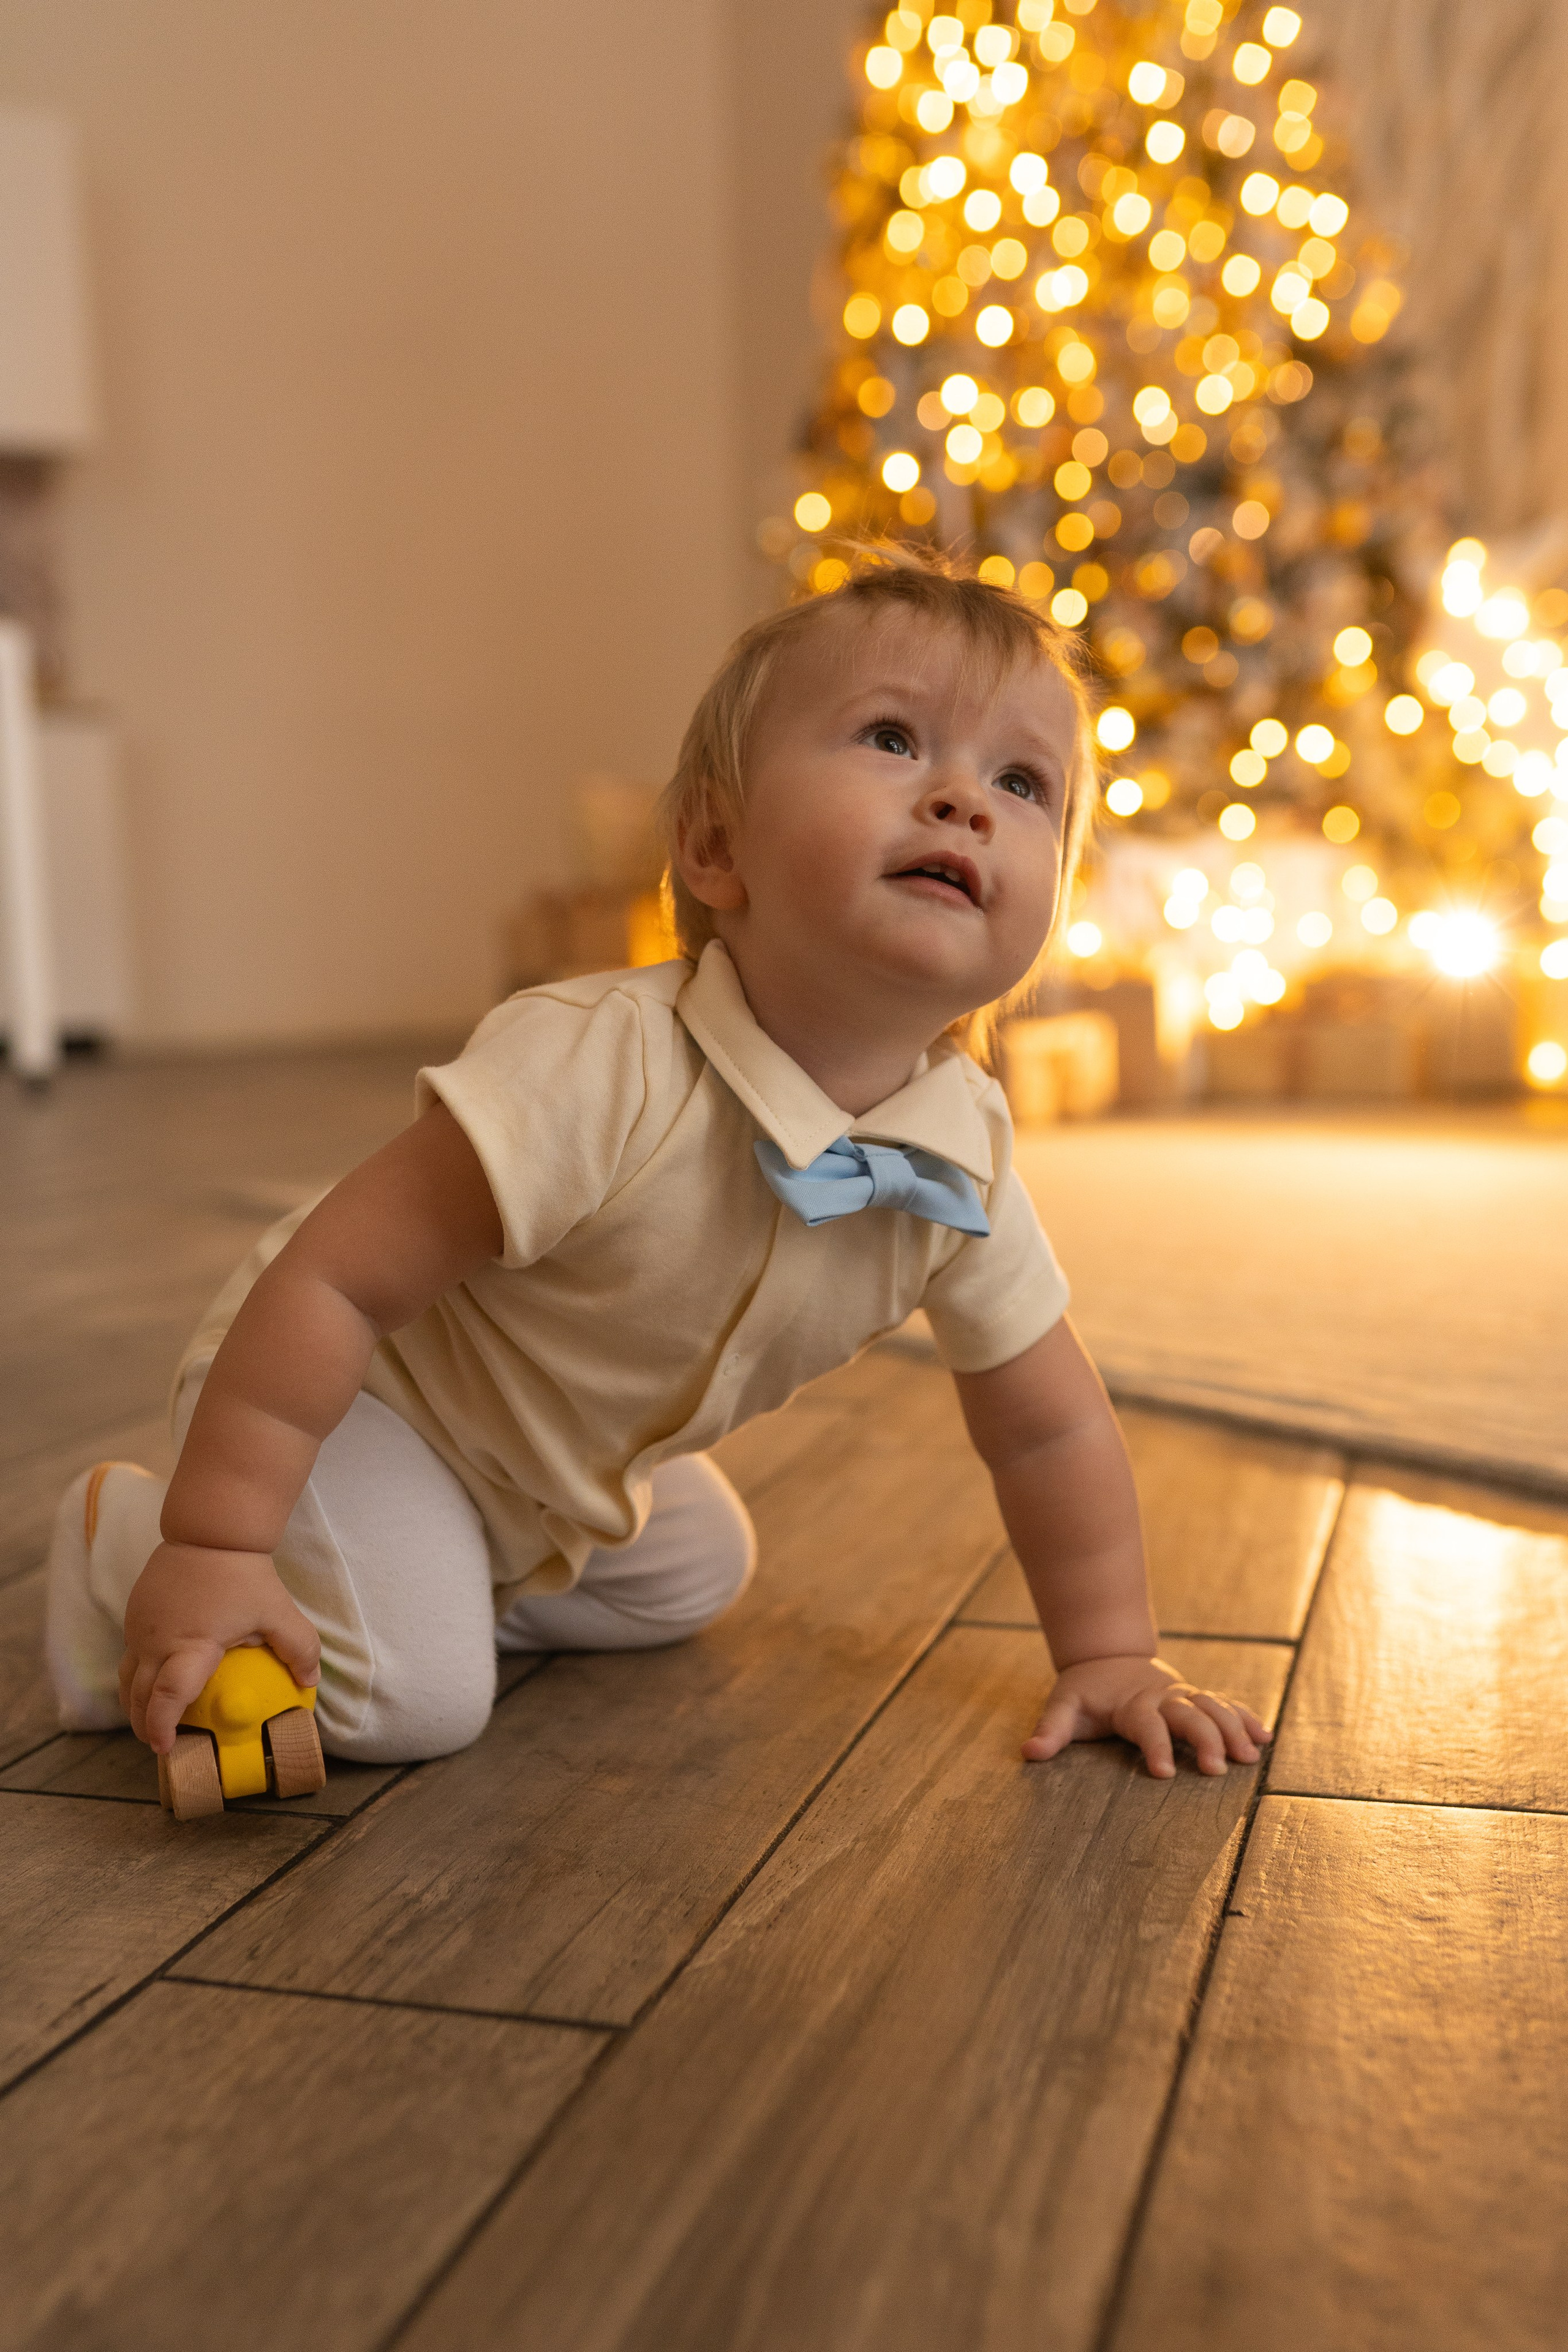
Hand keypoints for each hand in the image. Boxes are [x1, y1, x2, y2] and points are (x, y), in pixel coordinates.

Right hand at [119, 1541, 319, 1755]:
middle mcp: (157, 1641)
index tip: (165, 1748)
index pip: (167, 1696)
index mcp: (191, 1645)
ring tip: (148, 1722)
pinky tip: (151, 1683)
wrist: (209, 1530)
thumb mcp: (278, 1612)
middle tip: (159, 1745)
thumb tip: (310, 1683)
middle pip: (139, 1696)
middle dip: (145, 1725)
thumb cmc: (244, 1573)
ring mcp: (140, 1627)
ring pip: (127, 1677)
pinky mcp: (134, 1613)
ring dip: (135, 1704)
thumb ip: (299, 1648)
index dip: (161, 1726)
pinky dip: (136, 1676)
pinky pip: (130, 1654)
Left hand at [1023, 1653, 1270, 1778]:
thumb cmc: (1084, 1692)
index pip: (1146, 1725)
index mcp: (1131, 1704)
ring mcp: (1184, 1696)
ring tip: (1251, 1757)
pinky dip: (1246, 1717)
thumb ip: (1050, 1731)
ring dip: (1233, 1729)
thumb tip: (1028, 1753)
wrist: (1107, 1657)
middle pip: (1189, 1716)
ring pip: (1214, 1708)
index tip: (1163, 1773)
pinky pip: (1226, 1705)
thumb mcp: (1063, 1707)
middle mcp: (1162, 1698)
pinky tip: (1265, 1737)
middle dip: (1205, 1740)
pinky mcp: (1196, 1698)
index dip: (1155, 1746)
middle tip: (1218, 1770)